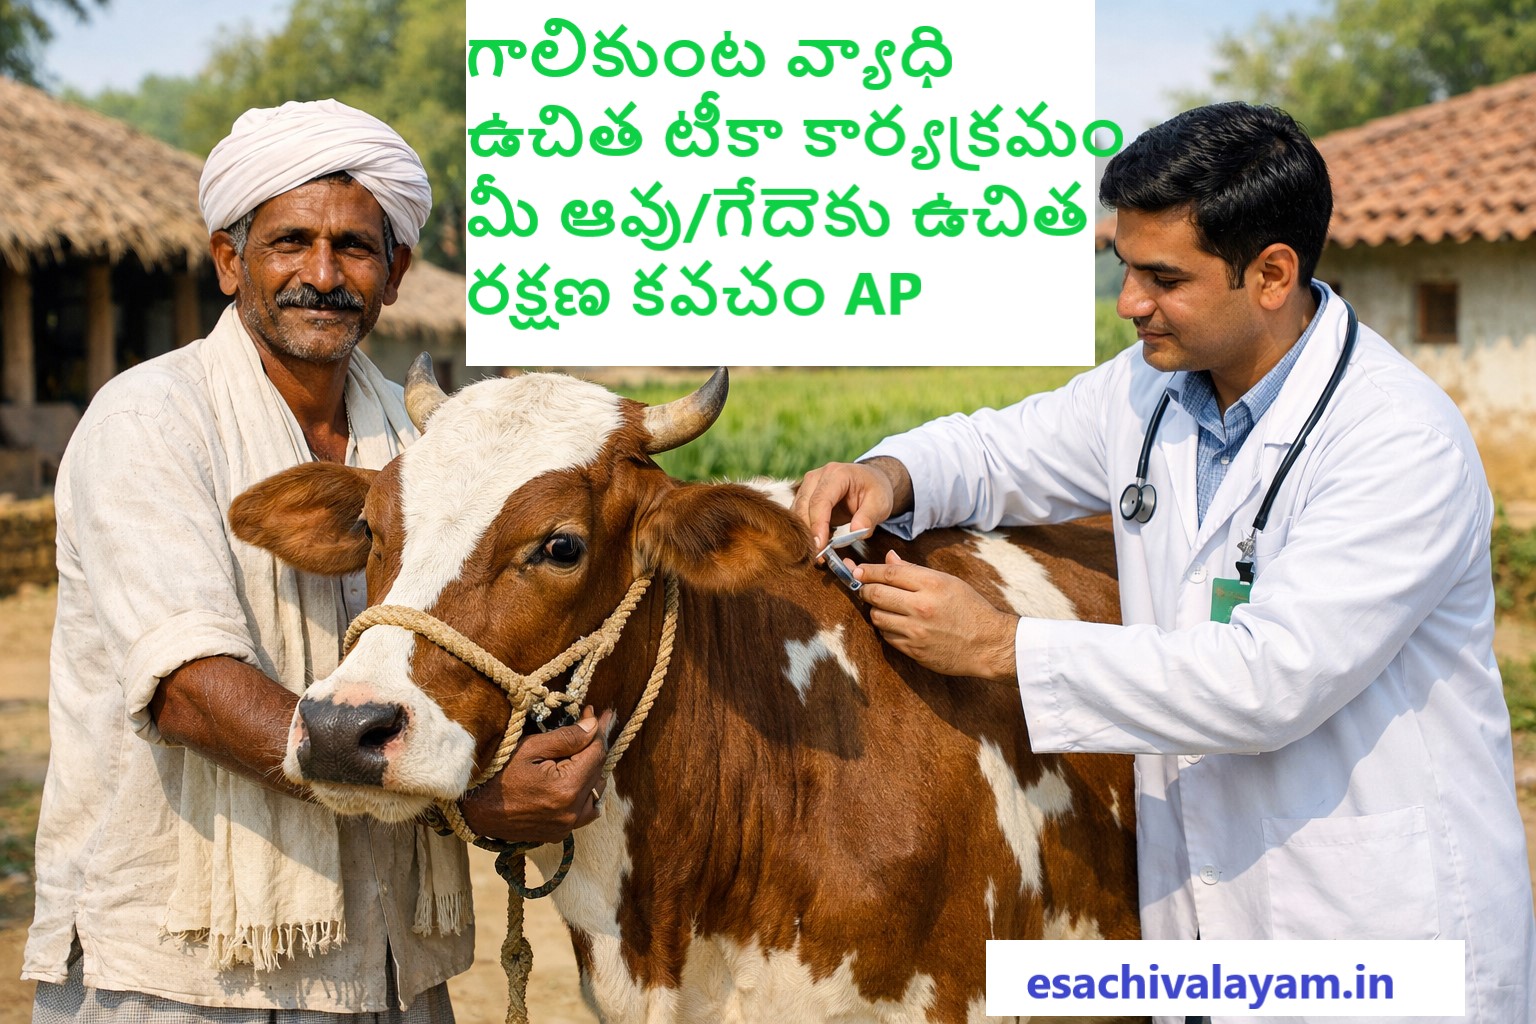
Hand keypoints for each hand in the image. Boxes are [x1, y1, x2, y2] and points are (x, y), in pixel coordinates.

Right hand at [460, 706, 614, 843]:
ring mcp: (566, 826)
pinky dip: (587, 793)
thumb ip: (567, 738)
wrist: (473, 810)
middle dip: (596, 745)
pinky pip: (586, 811)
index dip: (599, 730)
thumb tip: (594, 727)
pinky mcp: (559, 833)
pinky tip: (578, 778)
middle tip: (591, 723)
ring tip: (583, 749)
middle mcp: (571, 812)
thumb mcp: (530, 748)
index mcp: (566, 789)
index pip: (596, 753)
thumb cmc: (497, 774)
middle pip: (598, 771)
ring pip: (596, 792)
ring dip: (593, 769)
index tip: (598, 713)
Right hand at [792, 457, 912, 554]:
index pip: (821, 500)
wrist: (871, 481)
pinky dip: (803, 531)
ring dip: (803, 534)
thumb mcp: (880, 503)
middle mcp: (817, 477)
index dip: (818, 524)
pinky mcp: (804, 497)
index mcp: (837, 474)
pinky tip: (813, 546)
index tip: (820, 546)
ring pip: (796, 512)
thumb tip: (855, 532)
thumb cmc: (876, 491)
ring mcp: (808, 486)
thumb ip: (868, 517)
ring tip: (815, 554)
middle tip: (816, 556)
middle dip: (808, 533)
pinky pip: (798, 515)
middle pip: (803, 506)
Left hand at [853, 551, 1018, 680]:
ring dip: (876, 610)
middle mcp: (921, 607)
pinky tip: (897, 624)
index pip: (889, 573)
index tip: (858, 570)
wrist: (988, 644)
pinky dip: (887, 628)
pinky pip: (887, 636)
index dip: (868, 570)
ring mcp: (916, 631)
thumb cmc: (971, 609)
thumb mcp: (949, 582)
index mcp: (932, 584)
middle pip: (876, 594)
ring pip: (877, 617)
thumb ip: (915, 570)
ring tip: (884, 606)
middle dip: (865, 589)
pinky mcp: (914, 650)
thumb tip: (889, 558)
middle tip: (865, 588)